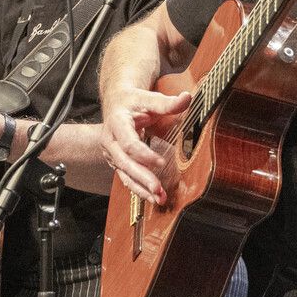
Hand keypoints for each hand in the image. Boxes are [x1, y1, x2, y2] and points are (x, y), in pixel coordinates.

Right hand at [101, 86, 191, 204]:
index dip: (144, 154)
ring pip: (124, 174)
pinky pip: (126, 178)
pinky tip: (151, 197)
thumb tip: (186, 98)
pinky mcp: (117, 162)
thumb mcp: (148, 98)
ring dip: (141, 188)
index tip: (161, 162)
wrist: (117, 104)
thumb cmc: (133, 101)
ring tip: (158, 199)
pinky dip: (138, 189)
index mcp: (116, 123)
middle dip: (141, 177)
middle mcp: (110, 141)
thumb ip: (167, 102)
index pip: (128, 143)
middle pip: (124, 163)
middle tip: (158, 189)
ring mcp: (112, 153)